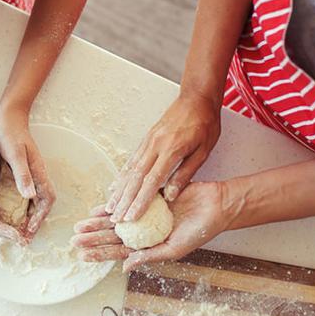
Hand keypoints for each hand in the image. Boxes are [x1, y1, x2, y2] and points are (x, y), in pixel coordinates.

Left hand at [0, 103, 55, 240]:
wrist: (9, 116)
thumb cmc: (10, 134)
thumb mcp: (14, 154)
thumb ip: (23, 174)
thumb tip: (30, 195)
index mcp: (38, 171)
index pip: (47, 200)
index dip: (40, 217)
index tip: (30, 231)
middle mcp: (38, 174)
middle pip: (44, 203)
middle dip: (36, 221)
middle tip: (25, 237)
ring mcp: (33, 173)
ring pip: (37, 199)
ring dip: (31, 216)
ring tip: (21, 230)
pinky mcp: (26, 171)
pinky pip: (30, 193)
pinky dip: (25, 206)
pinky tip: (15, 211)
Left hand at [72, 182, 232, 271]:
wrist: (215, 205)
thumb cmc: (200, 230)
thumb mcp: (174, 248)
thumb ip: (149, 256)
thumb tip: (124, 266)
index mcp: (149, 245)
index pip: (119, 251)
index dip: (100, 253)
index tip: (82, 255)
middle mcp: (144, 231)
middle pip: (113, 235)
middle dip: (93, 236)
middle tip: (74, 237)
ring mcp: (145, 214)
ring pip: (117, 218)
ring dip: (99, 221)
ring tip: (81, 223)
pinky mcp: (149, 197)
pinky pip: (128, 200)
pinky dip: (115, 203)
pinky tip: (101, 206)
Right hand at [106, 92, 220, 222]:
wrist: (196, 98)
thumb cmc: (204, 124)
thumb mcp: (203, 151)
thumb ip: (186, 173)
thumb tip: (171, 196)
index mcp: (171, 150)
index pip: (152, 181)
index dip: (140, 201)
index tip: (131, 216)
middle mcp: (155, 145)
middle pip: (135, 178)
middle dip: (124, 200)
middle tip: (115, 217)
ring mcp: (148, 141)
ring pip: (129, 169)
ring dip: (119, 190)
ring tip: (110, 206)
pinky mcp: (147, 139)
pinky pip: (132, 160)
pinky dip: (122, 175)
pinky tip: (117, 186)